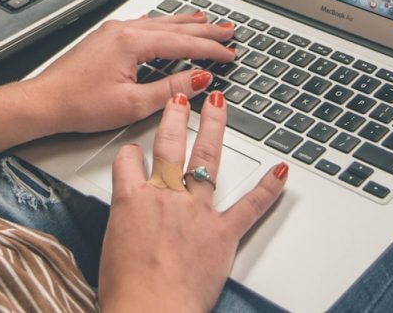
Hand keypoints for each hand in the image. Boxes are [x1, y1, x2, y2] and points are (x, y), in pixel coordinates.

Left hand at [22, 13, 236, 134]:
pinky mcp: (107, 37)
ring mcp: (115, 31)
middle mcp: (125, 29)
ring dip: (186, 24)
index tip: (229, 52)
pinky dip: (165, 26)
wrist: (44, 102)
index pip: (183, 43)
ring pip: (160, 23)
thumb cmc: (79, 104)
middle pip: (175, 27)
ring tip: (207, 22)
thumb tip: (198, 80)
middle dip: (205, 30)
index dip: (210, 49)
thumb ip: (169, 90)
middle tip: (228, 32)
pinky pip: (145, 25)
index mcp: (133, 42)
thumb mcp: (132, 104)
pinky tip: (169, 25)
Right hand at [98, 91, 287, 312]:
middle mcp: (165, 198)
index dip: (130, 153)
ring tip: (219, 105)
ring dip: (214, 128)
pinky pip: (250, 206)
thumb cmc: (128, 293)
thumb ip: (125, 227)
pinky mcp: (222, 233)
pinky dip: (268, 188)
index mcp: (132, 202)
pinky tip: (280, 170)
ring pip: (206, 159)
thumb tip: (130, 229)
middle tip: (180, 99)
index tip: (134, 150)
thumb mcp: (111, 249)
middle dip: (175, 117)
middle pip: (169, 145)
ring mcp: (196, 212)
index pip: (127, 161)